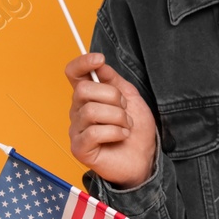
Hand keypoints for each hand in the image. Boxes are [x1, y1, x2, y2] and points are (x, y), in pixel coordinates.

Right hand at [66, 52, 156, 189]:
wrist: (144, 159)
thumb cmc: (136, 131)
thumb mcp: (130, 98)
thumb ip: (114, 81)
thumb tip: (100, 65)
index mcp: (88, 97)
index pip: (73, 74)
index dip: (82, 63)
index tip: (99, 59)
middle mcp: (78, 111)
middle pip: (84, 89)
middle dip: (112, 97)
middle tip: (124, 110)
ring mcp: (77, 130)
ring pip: (91, 111)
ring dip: (118, 117)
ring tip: (126, 126)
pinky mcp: (79, 149)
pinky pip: (93, 132)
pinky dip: (115, 132)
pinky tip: (121, 136)